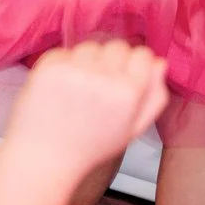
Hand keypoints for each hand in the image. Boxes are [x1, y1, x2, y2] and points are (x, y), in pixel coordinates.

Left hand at [7, 42, 168, 170]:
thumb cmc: (90, 146)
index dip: (135, 64)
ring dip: (87, 61)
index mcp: (129, 94)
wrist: (44, 158)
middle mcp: (104, 77)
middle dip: (112, 61)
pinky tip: (60, 88)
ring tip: (78, 88)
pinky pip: (64, 52)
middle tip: (100, 85)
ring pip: (90, 47)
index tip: (125, 77)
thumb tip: (160, 63)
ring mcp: (74, 70)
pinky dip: (63, 65)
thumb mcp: (133, 129)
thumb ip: (154, 97)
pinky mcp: (49, 68)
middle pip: (117, 46)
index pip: (142, 54)